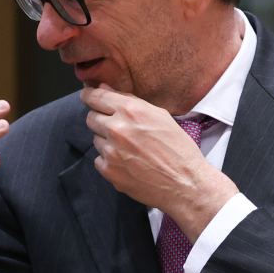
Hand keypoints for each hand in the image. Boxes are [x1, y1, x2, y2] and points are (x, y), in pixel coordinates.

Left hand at [80, 84, 237, 241]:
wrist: (185, 183)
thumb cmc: (177, 148)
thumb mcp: (160, 116)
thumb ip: (129, 100)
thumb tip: (103, 89)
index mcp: (130, 111)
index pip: (95, 97)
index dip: (89, 96)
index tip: (87, 97)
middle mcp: (117, 129)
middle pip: (91, 118)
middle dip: (101, 120)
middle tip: (118, 128)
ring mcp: (111, 151)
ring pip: (96, 140)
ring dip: (107, 142)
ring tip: (130, 149)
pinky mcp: (109, 171)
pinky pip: (99, 160)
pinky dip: (110, 161)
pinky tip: (128, 163)